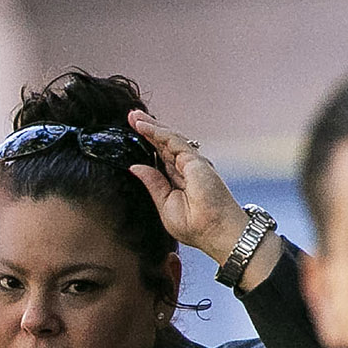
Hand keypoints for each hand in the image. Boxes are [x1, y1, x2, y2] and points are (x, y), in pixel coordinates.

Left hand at [126, 109, 248, 264]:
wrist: (215, 232)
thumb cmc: (195, 225)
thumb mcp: (164, 204)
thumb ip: (153, 183)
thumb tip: (135, 167)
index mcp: (178, 179)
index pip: (160, 156)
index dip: (148, 143)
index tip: (132, 132)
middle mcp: (186, 168)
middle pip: (164, 143)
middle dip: (148, 129)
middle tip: (131, 116)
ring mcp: (192, 163)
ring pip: (168, 139)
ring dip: (151, 126)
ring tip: (134, 116)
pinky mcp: (195, 161)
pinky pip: (173, 142)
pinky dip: (157, 132)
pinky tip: (143, 126)